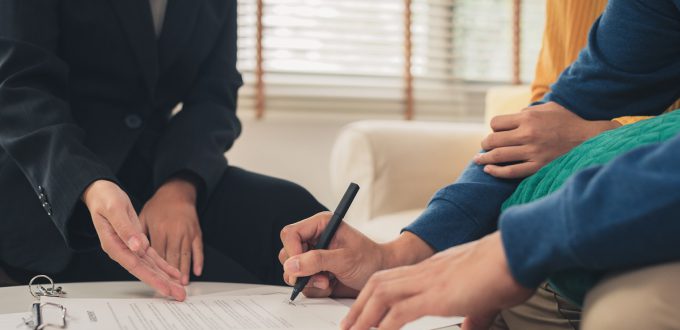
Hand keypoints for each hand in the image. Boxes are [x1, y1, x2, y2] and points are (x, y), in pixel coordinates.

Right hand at [82, 180, 184, 300]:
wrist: (101, 193)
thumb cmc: (105, 199)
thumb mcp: (114, 210)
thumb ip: (125, 229)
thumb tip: (137, 247)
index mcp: (114, 245)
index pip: (135, 266)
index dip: (152, 278)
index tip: (165, 288)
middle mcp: (122, 251)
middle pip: (145, 271)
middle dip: (163, 284)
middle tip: (179, 295)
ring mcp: (129, 248)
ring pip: (150, 267)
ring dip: (166, 278)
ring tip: (180, 289)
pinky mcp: (137, 243)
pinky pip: (152, 258)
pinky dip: (163, 266)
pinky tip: (173, 274)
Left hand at [139, 178, 202, 284]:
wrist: (177, 192)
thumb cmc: (158, 205)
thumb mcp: (143, 216)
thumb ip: (138, 233)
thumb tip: (136, 249)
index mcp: (160, 228)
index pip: (156, 253)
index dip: (155, 268)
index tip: (154, 280)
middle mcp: (175, 231)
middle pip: (172, 257)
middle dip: (170, 275)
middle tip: (170, 288)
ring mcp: (187, 232)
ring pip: (185, 255)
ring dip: (184, 271)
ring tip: (181, 284)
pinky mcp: (196, 232)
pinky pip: (198, 249)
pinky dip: (198, 261)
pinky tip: (196, 272)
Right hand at [279, 212, 433, 297]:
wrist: (381, 273)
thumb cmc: (370, 260)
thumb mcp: (345, 259)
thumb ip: (317, 260)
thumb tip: (291, 265)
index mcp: (321, 225)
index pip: (291, 234)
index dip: (292, 251)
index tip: (300, 267)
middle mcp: (314, 239)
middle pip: (287, 254)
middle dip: (301, 270)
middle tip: (321, 278)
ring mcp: (312, 256)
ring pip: (292, 271)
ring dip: (309, 281)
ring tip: (328, 282)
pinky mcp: (314, 271)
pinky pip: (302, 282)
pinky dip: (314, 288)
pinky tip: (330, 284)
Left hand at [341, 232, 532, 329]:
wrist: (520, 251)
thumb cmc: (509, 269)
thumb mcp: (486, 298)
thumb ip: (474, 314)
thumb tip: (471, 327)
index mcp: (434, 269)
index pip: (394, 280)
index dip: (374, 296)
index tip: (364, 312)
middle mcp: (426, 272)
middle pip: (379, 284)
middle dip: (359, 306)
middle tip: (347, 326)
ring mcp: (430, 282)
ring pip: (382, 294)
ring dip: (363, 316)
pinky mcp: (437, 295)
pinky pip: (401, 312)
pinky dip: (384, 326)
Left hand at [475, 102, 620, 178]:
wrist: (590, 139)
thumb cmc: (568, 122)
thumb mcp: (549, 108)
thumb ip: (528, 111)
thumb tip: (512, 117)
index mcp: (529, 117)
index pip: (496, 123)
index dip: (493, 128)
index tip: (495, 132)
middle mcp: (528, 134)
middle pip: (493, 139)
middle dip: (485, 144)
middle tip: (484, 147)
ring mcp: (532, 152)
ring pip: (498, 156)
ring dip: (484, 158)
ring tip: (479, 160)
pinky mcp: (537, 167)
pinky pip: (510, 171)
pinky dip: (496, 172)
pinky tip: (489, 171)